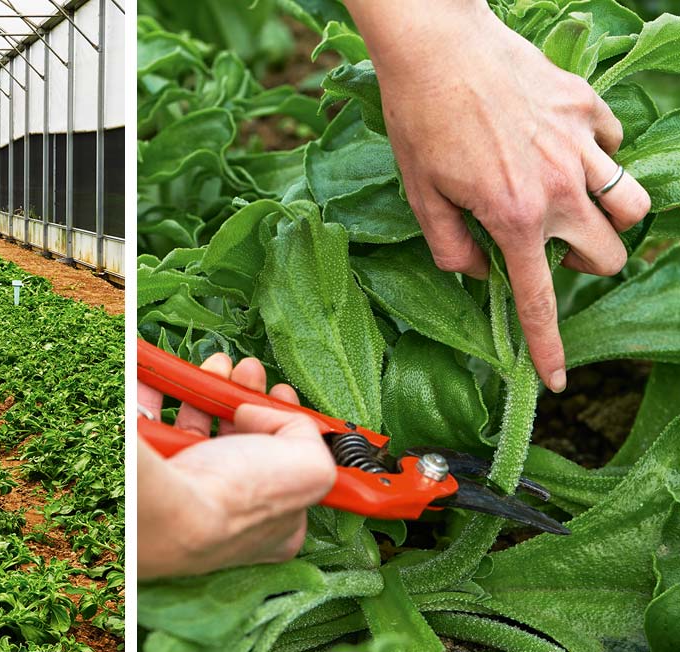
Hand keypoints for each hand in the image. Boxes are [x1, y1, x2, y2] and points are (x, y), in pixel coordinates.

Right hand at [138, 352, 335, 578]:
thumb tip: (262, 413)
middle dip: (245, 397)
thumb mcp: (310, 466)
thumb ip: (305, 432)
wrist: (171, 511)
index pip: (285, 467)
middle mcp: (229, 509)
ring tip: (218, 364)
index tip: (280, 393)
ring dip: (208, 390)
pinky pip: (152, 421)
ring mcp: (186, 490)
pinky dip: (159, 393)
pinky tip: (171, 374)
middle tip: (249, 371)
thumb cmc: (241, 497)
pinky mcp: (151, 467)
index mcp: (274, 519)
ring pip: (197, 429)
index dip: (285, 425)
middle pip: (240, 441)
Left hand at [344, 0, 651, 391]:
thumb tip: (478, 274)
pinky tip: (559, 148)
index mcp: (515, 218)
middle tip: (552, 249)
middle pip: (611, 254)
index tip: (560, 380)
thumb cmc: (420, 120)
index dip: (550, 347)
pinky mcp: (588, 108)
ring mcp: (582, 146)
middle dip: (588, 263)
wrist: (437, 46)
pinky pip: (616, 146)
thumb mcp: (421, 195)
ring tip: (571, 204)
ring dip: (610, 217)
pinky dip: (598, 158)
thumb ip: (451, 248)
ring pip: (635, 205)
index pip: (541, 299)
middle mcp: (560, 188)